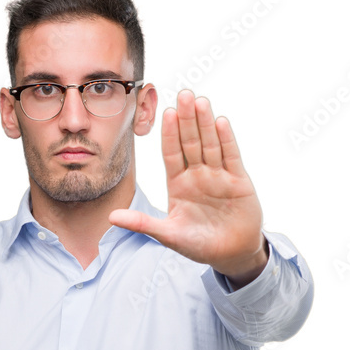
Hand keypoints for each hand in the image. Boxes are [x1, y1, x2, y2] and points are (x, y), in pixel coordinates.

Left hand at [108, 89, 265, 280]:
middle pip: (191, 142)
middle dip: (187, 119)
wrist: (231, 254)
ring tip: (200, 102)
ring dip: (206, 123)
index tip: (166, 113)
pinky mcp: (238, 181)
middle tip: (184, 94)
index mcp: (178, 184)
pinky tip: (220, 122)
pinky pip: (231, 156)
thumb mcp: (168, 235)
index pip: (171, 153)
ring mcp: (218, 176)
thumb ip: (142, 224)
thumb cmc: (199, 245)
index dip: (169, 134)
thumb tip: (112, 217)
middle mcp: (197, 175)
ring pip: (211, 144)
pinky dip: (226, 140)